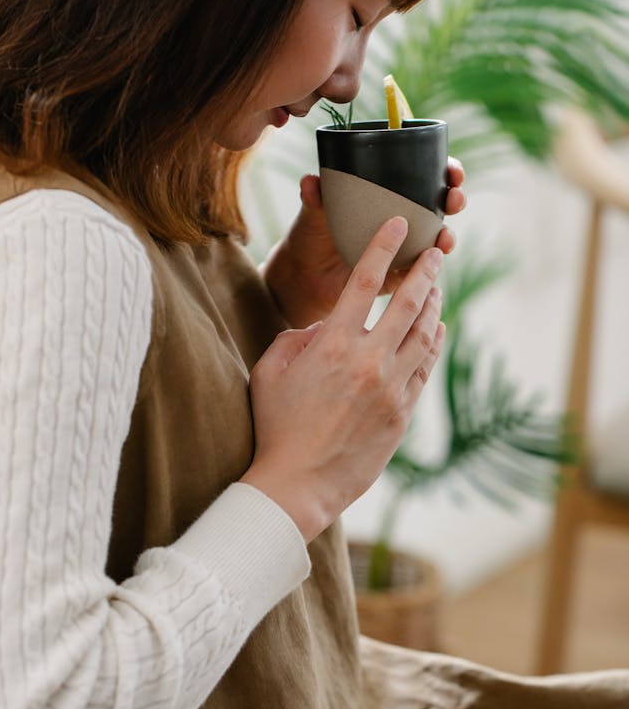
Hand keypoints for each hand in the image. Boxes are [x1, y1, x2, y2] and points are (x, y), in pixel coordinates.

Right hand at [241, 217, 444, 542]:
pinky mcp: (402, 414)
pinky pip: (425, 369)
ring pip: (424, 335)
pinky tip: (436, 330)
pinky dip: (434, 344)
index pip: (364, 282)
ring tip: (438, 287)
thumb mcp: (269, 372)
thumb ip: (295, 339)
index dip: (383, 247)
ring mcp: (390, 388)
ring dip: (433, 306)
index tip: (397, 224)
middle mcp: (368, 361)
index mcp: (331, 344)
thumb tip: (322, 328)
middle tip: (436, 252)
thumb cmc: (274, 427)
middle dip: (425, 272)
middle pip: (407, 303)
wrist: (297, 484)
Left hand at [262, 159, 465, 327]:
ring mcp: (401, 249)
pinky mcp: (396, 276)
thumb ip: (314, 197)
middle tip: (454, 198)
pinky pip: (420, 274)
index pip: (424, 177)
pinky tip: (432, 268)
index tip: (451, 170)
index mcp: (385, 196)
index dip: (445, 171)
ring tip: (445, 238)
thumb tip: (310, 182)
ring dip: (448, 237)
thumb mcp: (314, 213)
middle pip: (438, 205)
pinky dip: (430, 271)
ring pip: (435, 240)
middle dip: (454, 199)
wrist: (302, 277)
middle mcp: (399, 220)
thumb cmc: (310, 237)